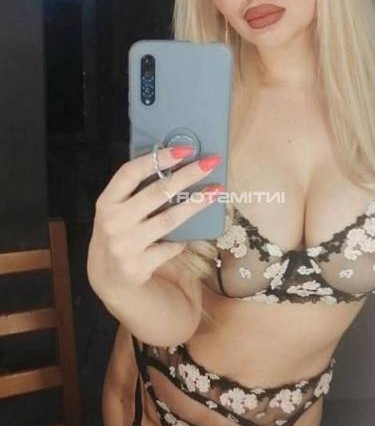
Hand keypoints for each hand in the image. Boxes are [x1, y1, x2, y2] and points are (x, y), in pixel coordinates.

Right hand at [87, 146, 222, 294]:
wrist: (109, 277)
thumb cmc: (120, 232)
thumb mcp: (118, 209)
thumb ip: (137, 191)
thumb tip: (178, 164)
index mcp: (107, 201)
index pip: (130, 173)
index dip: (157, 158)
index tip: (185, 149)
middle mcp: (113, 221)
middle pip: (157, 193)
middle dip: (187, 175)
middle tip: (211, 162)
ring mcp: (125, 245)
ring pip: (169, 219)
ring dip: (196, 203)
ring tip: (216, 191)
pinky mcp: (138, 265)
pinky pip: (170, 247)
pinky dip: (181, 241)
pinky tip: (187, 237)